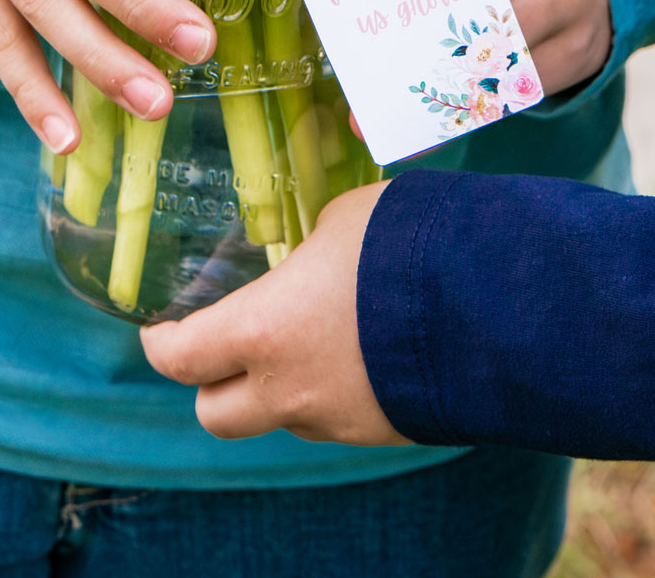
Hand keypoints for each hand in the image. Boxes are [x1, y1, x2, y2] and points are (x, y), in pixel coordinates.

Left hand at [141, 183, 406, 445]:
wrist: (494, 308)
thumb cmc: (405, 246)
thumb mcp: (340, 222)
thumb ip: (306, 248)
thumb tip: (310, 252)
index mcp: (264, 332)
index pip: (181, 359)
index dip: (161, 345)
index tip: (159, 329)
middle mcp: (290, 391)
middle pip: (216, 414)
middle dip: (211, 382)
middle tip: (223, 344)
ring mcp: (338, 421)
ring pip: (282, 416)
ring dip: (279, 386)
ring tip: (308, 336)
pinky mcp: (384, 432)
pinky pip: (336, 417)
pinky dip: (332, 390)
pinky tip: (360, 348)